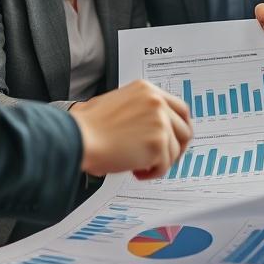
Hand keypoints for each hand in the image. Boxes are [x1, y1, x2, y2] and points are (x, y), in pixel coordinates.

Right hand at [71, 80, 191, 178]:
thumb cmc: (88, 126)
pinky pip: (165, 165)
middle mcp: (157, 102)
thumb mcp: (116, 103)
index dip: (180, 127)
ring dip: (159, 162)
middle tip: (163, 158)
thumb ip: (140, 111)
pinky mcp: (158, 143)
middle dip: (177, 147)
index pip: (180, 107)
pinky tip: (135, 171)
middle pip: (185, 129)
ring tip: (138, 165)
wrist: (78, 137)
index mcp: (147, 90)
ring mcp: (160, 122)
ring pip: (175, 150)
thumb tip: (153, 129)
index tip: (176, 138)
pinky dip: (151, 173)